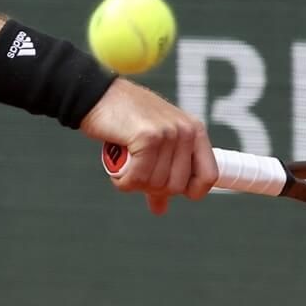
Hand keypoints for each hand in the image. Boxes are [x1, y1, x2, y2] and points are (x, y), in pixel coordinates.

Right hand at [78, 79, 216, 214]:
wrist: (97, 96)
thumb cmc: (124, 119)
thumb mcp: (152, 143)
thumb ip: (161, 173)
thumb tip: (160, 209)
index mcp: (194, 130)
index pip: (208, 176)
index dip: (190, 191)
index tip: (167, 191)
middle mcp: (186, 131)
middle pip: (176, 186)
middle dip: (151, 187)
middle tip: (134, 174)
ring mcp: (169, 133)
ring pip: (155, 184)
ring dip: (133, 183)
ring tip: (123, 166)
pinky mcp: (147, 137)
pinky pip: (137, 178)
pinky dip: (123, 181)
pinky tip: (116, 171)